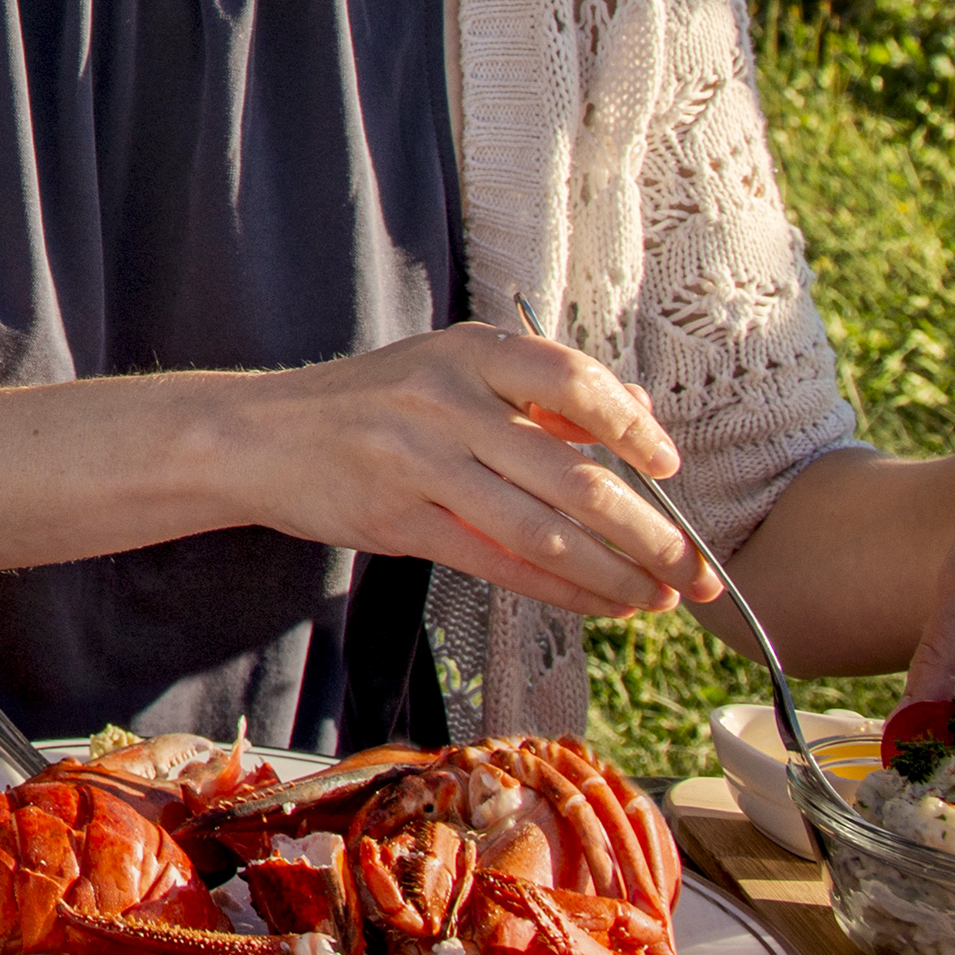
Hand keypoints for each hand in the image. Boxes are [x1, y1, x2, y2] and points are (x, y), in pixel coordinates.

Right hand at [220, 322, 721, 620]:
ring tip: (656, 597)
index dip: (634, 428)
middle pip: (574, 477)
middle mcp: (446, 400)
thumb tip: (640, 409)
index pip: (575, 382)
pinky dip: (560, 590)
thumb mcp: (449, 371)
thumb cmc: (369, 404)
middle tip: (697, 569)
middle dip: (650, 534)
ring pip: (543, 532)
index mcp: (468, 351)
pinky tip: (598, 604)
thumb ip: (541, 391)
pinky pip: (499, 563)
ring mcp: (419, 461)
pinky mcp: (398, 519)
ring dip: (614, 574)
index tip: (671, 468)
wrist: (258, 436)